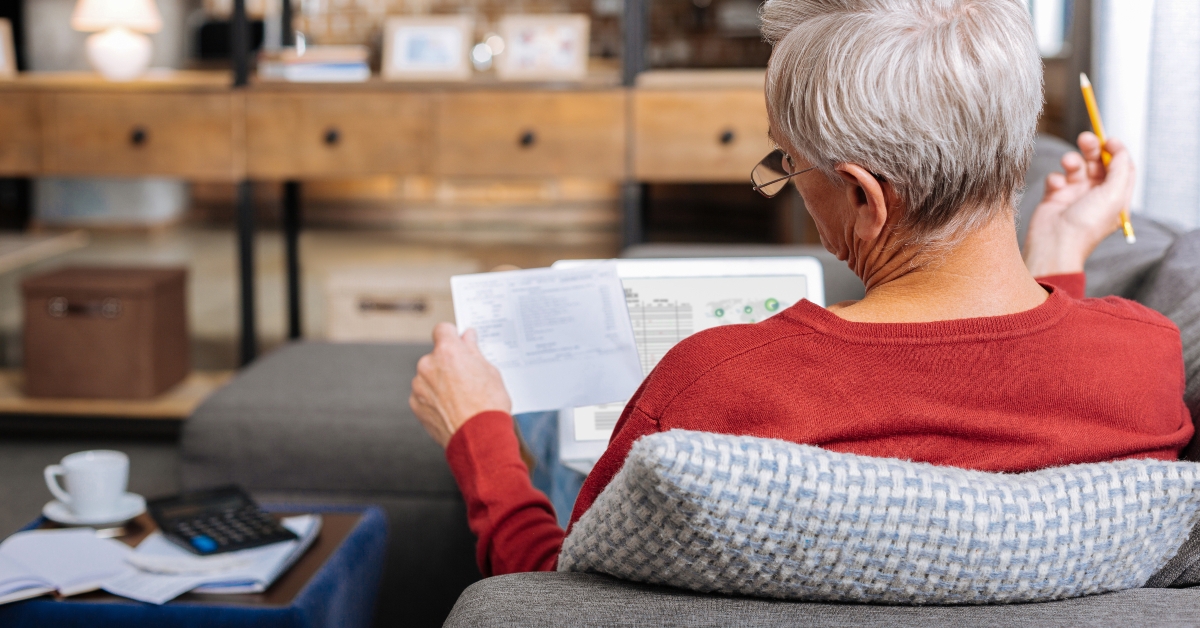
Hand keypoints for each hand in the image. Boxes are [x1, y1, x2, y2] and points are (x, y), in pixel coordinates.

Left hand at [409, 323, 511, 447]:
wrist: (479, 438)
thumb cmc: (488, 406)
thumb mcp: (490, 372)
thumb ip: (473, 351)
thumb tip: (467, 337)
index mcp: (448, 352)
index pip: (443, 329)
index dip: (452, 335)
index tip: (458, 342)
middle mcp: (428, 365)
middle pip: (436, 355)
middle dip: (448, 362)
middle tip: (466, 377)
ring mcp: (419, 385)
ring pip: (429, 375)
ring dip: (439, 381)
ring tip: (460, 398)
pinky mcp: (415, 404)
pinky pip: (424, 394)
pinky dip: (433, 398)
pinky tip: (450, 408)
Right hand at [1024, 132, 1134, 276]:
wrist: (1054, 244)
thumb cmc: (1086, 225)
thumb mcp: (1114, 195)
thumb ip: (1120, 168)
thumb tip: (1119, 148)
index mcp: (1115, 197)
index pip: (1122, 168)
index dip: (1117, 151)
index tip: (1109, 140)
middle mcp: (1096, 195)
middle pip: (1098, 163)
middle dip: (1092, 149)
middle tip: (1085, 137)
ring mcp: (1075, 195)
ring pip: (1076, 167)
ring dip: (1072, 161)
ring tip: (1068, 163)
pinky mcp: (1055, 197)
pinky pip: (1056, 177)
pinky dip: (1055, 177)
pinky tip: (1056, 186)